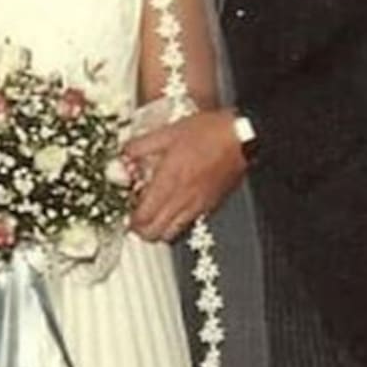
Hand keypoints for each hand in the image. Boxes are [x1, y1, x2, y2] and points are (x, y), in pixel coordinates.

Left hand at [123, 108, 246, 241]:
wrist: (240, 138)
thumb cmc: (209, 133)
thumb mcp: (167, 132)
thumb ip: (141, 146)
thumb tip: (125, 154)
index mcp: (168, 182)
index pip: (143, 217)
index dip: (131, 220)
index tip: (127, 212)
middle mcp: (182, 199)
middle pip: (155, 233)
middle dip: (142, 230)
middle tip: (136, 219)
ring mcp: (197, 205)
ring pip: (172, 233)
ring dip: (159, 229)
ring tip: (154, 216)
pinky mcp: (209, 205)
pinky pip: (188, 223)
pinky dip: (176, 222)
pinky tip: (175, 206)